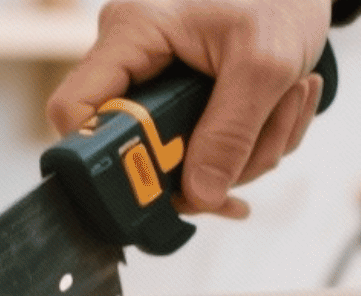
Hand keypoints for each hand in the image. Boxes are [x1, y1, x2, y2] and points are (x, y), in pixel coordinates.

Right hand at [46, 0, 332, 219]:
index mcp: (131, 34)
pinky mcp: (184, 106)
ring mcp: (157, 88)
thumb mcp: (265, 65)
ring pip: (182, 163)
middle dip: (204, 164)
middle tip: (255, 148)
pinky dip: (253, 146)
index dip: (101, 156)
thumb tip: (199, 196)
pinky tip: (280, 106)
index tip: (154, 182)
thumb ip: (231, 134)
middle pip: (135, 151)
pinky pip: (209, 155)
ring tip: (285, 102)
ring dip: (246, 154)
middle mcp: (133, 62)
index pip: (75, 109)